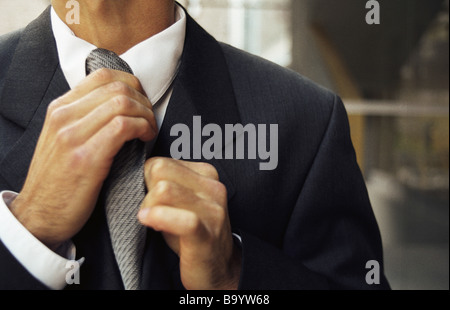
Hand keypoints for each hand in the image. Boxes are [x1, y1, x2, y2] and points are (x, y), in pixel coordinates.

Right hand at [10, 69, 156, 249]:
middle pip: (117, 87)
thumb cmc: (58, 179)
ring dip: (146, 115)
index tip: (142, 102)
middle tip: (149, 120)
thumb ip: (84, 117)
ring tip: (149, 131)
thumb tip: (119, 104)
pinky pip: (123, 126)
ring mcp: (72, 136)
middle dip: (144, 101)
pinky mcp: (86, 158)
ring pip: (123, 103)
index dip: (132, 85)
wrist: (39, 215)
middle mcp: (63, 116)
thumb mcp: (62, 139)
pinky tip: (145, 139)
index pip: (103, 75)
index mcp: (59, 108)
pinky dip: (142, 128)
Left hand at [138, 158, 241, 289]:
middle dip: (146, 190)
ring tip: (152, 221)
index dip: (146, 182)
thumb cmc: (191, 233)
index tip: (152, 201)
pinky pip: (181, 219)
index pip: (159, 162)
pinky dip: (159, 218)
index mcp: (206, 174)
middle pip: (159, 170)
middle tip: (150, 211)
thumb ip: (166, 181)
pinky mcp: (207, 234)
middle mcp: (213, 187)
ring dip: (149, 206)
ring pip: (164, 190)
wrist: (217, 267)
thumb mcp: (181, 200)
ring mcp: (213, 210)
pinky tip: (149, 222)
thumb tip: (135, 173)